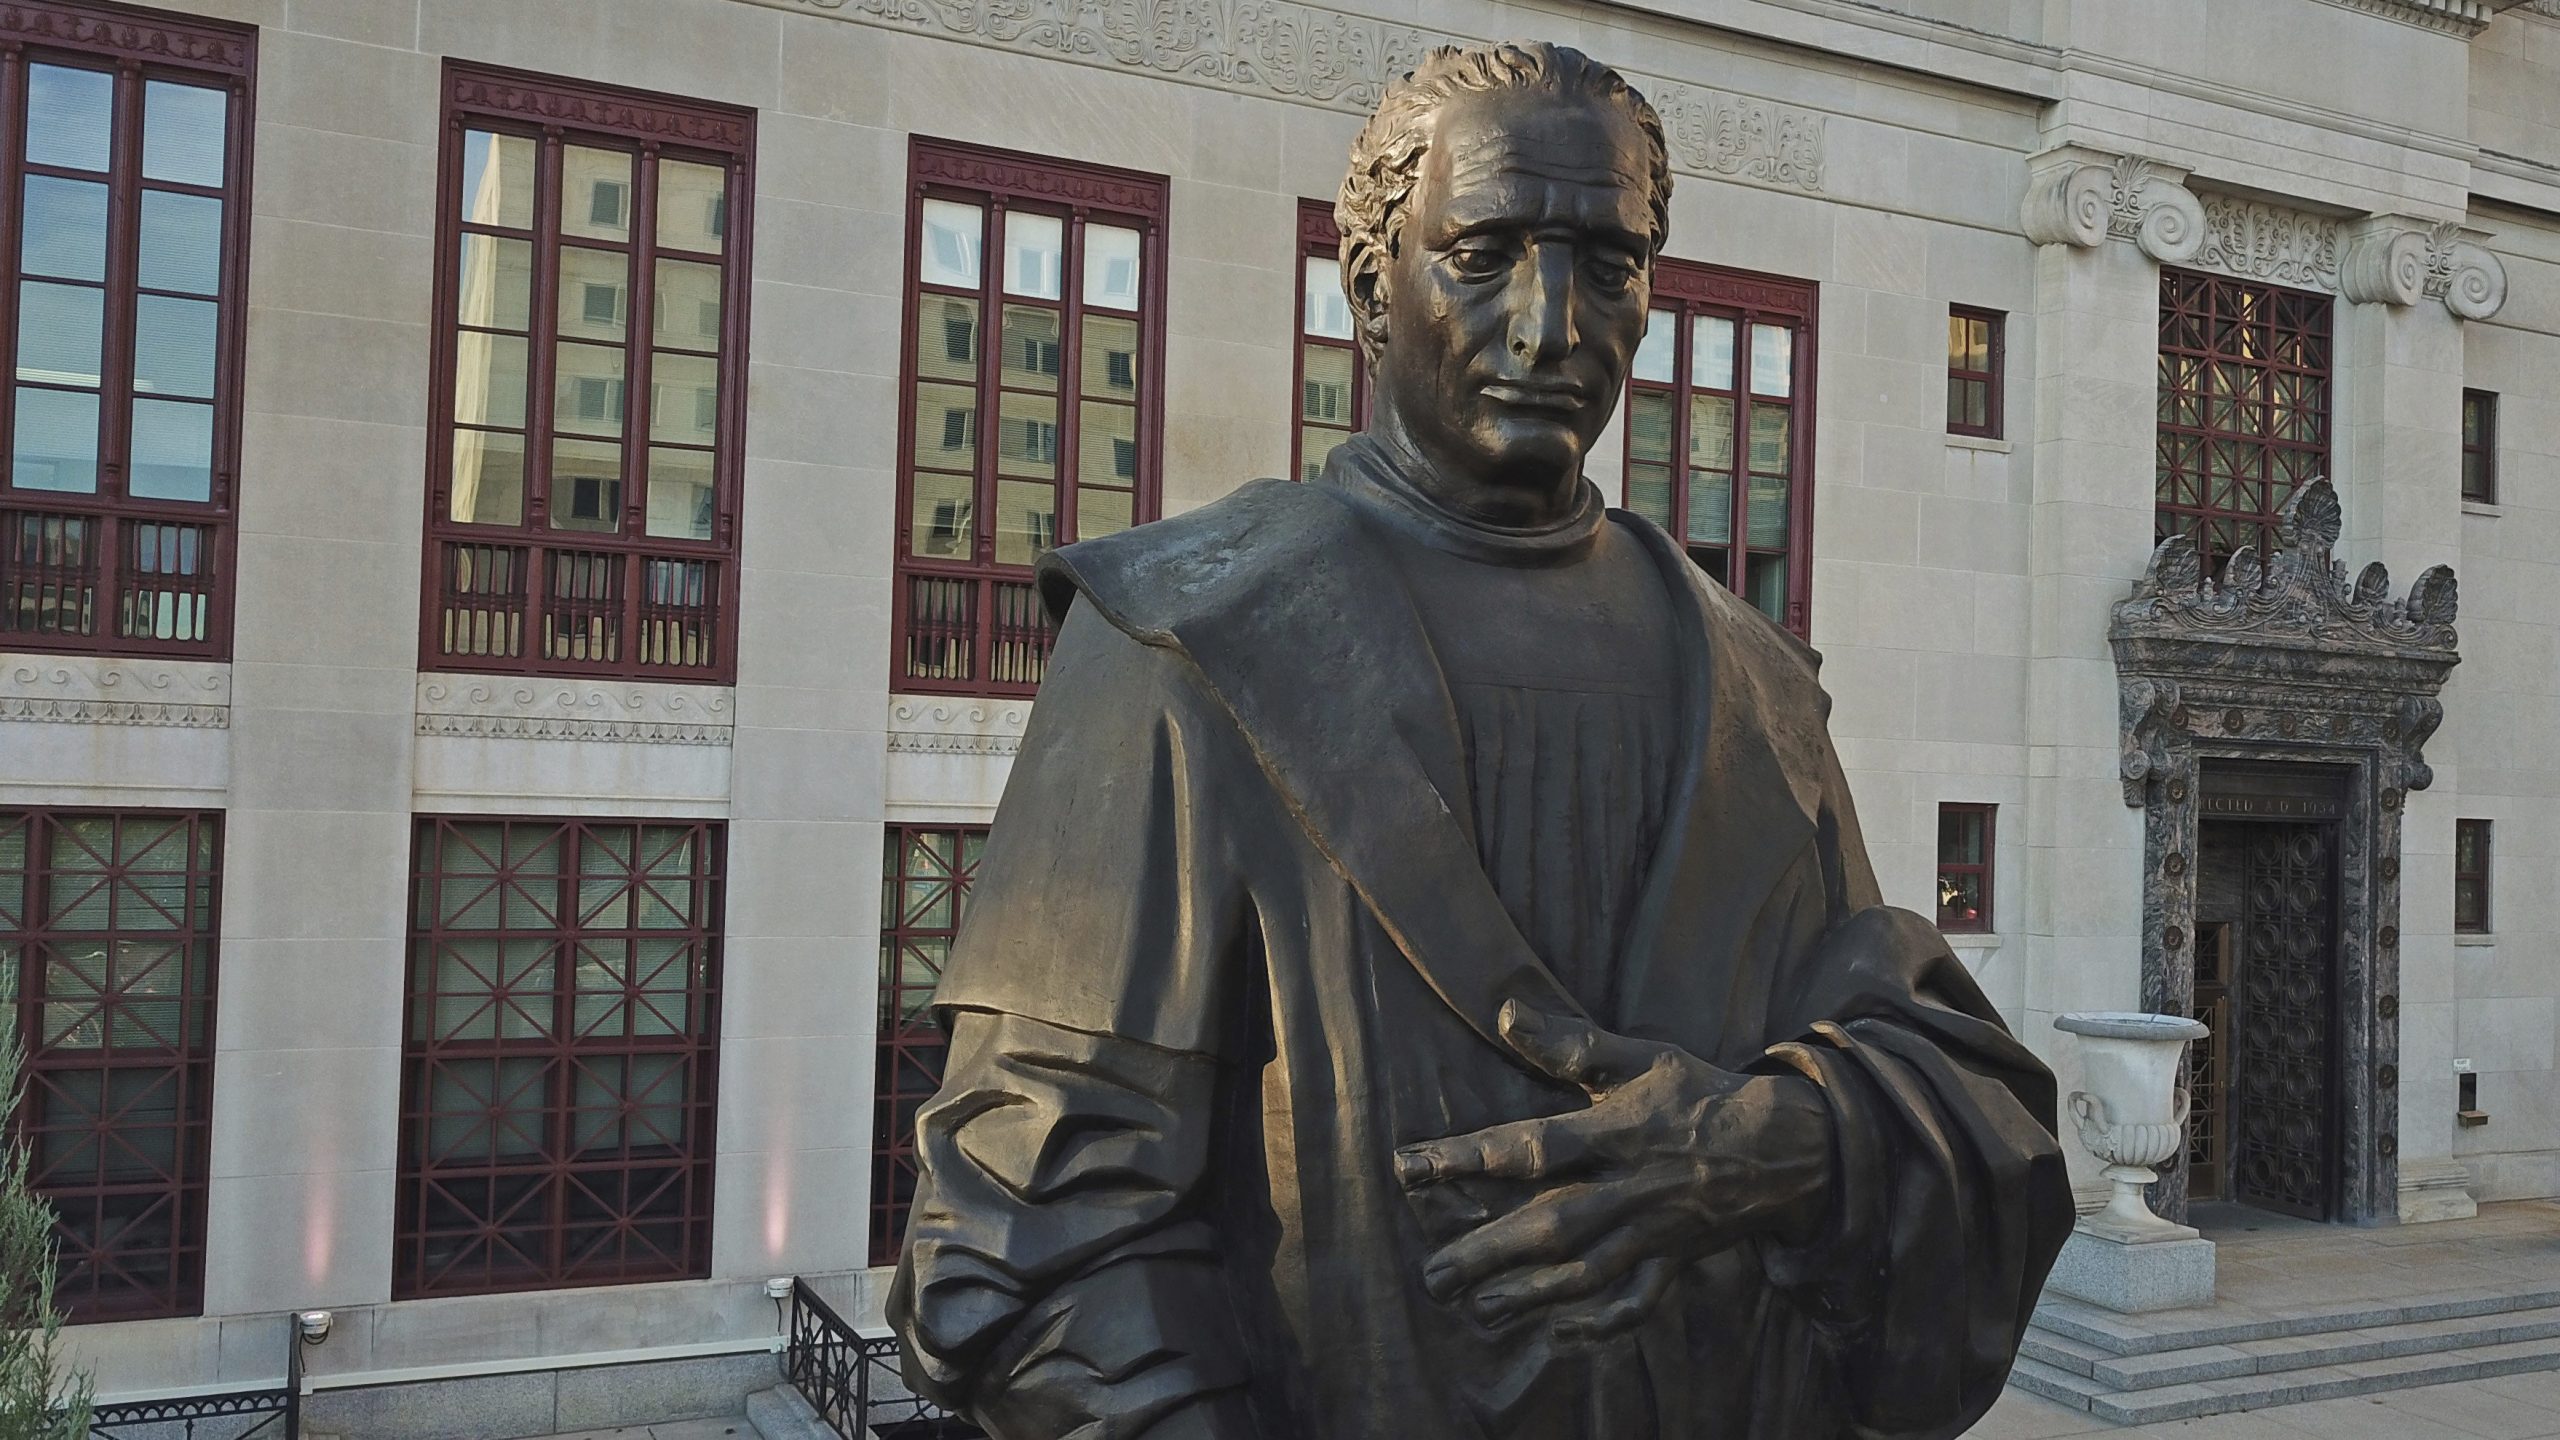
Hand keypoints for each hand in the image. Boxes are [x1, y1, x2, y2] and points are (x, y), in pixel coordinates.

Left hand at [1393, 1001, 1831, 1340]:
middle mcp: (1630, 1189)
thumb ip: (1572, 1043)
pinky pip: (1637, 1303)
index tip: (1410, 1167)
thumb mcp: (1642, 1057)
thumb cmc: (1701, 1094)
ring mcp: (1653, 1232)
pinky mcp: (1673, 1262)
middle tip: (1433, 1274)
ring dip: (1530, 1296)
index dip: (1469, 1158)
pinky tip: (1559, 1336)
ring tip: (1478, 1310)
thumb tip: (1507, 1012)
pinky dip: (1601, 1325)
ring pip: (1587, 1272)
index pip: (1531, 1148)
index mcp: (1615, 1133)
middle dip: (1489, 1251)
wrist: (1789, 1146)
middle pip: (1552, 1226)